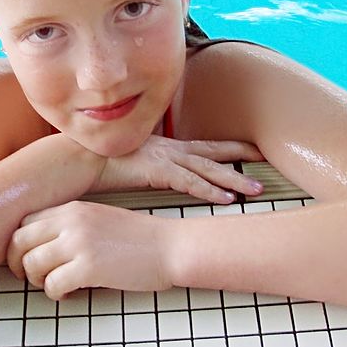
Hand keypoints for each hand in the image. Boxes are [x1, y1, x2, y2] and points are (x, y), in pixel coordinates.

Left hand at [6, 200, 174, 299]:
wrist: (170, 247)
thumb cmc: (140, 238)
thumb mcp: (100, 218)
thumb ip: (72, 226)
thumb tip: (44, 248)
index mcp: (73, 209)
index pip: (24, 223)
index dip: (19, 245)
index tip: (27, 259)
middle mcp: (71, 222)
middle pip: (19, 243)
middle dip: (18, 264)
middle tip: (31, 278)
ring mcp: (79, 243)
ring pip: (32, 265)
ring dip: (38, 281)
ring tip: (56, 285)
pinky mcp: (88, 267)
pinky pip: (52, 285)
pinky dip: (56, 294)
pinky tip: (71, 293)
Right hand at [92, 135, 263, 203]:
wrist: (80, 158)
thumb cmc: (101, 163)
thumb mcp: (132, 163)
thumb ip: (149, 168)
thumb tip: (156, 176)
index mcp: (166, 147)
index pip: (205, 146)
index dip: (230, 148)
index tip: (252, 150)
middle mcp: (169, 148)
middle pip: (214, 151)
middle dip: (242, 154)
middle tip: (267, 157)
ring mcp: (164, 157)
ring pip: (208, 168)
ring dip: (233, 179)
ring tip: (256, 189)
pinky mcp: (156, 170)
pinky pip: (189, 182)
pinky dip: (209, 191)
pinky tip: (226, 200)